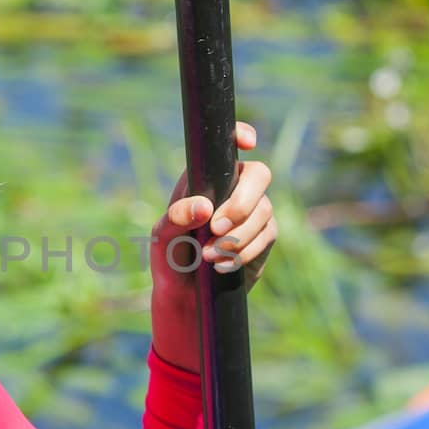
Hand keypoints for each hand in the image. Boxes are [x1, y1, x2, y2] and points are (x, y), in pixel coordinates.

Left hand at [151, 120, 277, 303]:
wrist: (185, 294)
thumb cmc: (169, 256)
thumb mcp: (162, 236)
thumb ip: (176, 218)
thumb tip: (204, 207)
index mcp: (206, 175)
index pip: (229, 144)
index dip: (242, 134)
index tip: (248, 143)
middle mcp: (234, 187)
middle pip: (260, 174)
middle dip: (241, 202)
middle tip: (215, 228)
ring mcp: (254, 210)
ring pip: (264, 210)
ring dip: (237, 237)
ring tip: (208, 256)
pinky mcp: (265, 235)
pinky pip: (267, 236)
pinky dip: (244, 252)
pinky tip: (221, 265)